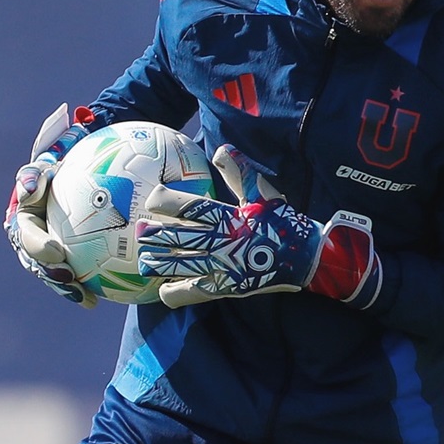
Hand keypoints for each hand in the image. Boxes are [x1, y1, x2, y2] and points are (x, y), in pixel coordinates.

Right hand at [3, 103, 97, 307]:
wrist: (97, 166)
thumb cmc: (86, 150)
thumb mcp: (75, 139)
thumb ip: (65, 134)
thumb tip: (65, 116)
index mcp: (29, 198)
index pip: (26, 214)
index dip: (34, 232)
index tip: (53, 239)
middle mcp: (30, 222)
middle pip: (29, 248)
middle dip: (41, 261)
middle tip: (64, 265)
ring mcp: (43, 241)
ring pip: (44, 267)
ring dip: (59, 282)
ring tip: (79, 293)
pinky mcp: (61, 257)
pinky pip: (68, 275)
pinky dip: (78, 288)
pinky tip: (96, 300)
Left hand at [136, 144, 381, 309]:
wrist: (304, 258)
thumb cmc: (281, 222)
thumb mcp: (263, 194)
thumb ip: (240, 173)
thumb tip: (221, 150)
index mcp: (229, 217)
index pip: (192, 207)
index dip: (169, 201)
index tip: (153, 198)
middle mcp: (222, 242)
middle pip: (181, 238)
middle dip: (157, 235)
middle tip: (139, 232)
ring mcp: (222, 267)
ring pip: (183, 265)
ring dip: (160, 263)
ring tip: (144, 261)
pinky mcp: (226, 288)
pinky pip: (196, 292)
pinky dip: (177, 293)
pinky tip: (164, 292)